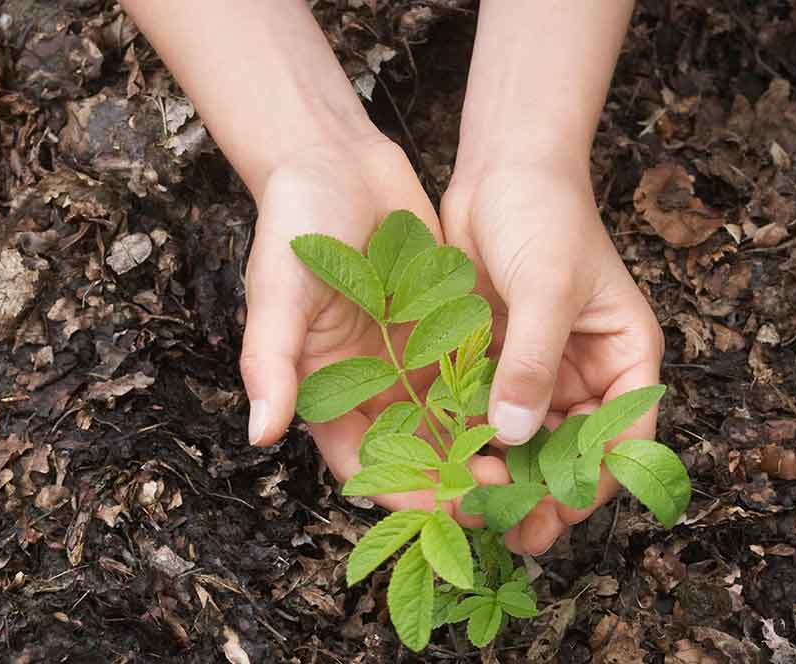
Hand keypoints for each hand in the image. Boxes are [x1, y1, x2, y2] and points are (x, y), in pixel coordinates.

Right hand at [241, 136, 507, 512]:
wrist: (338, 160)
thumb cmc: (296, 222)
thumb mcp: (278, 289)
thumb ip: (272, 360)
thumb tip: (261, 434)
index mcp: (325, 388)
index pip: (364, 462)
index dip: (403, 491)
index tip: (448, 508)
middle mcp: (369, 384)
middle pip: (414, 452)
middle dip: (455, 480)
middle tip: (503, 494)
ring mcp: (408, 359)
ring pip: (449, 422)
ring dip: (482, 448)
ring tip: (526, 465)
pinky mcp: (442, 330)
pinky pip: (471, 375)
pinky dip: (496, 397)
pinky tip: (535, 410)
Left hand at [442, 166, 664, 554]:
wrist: (501, 169)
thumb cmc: (544, 215)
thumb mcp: (547, 286)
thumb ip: (534, 360)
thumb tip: (518, 435)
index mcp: (623, 356)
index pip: (625, 434)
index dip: (599, 479)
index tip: (562, 512)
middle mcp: (585, 371)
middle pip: (575, 449)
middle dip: (548, 490)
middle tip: (516, 531)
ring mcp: (539, 368)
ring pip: (529, 439)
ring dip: (508, 472)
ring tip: (477, 509)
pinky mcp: (496, 361)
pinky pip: (488, 412)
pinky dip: (474, 439)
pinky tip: (449, 466)